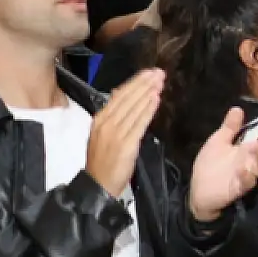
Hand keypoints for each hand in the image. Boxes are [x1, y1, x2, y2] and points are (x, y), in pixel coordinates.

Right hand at [84, 70, 164, 195]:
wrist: (97, 184)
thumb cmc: (103, 160)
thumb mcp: (102, 133)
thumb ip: (113, 115)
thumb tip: (120, 94)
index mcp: (100, 119)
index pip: (119, 96)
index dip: (135, 83)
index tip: (148, 73)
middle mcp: (106, 123)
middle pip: (127, 98)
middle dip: (144, 84)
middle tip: (159, 72)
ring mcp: (116, 133)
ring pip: (134, 108)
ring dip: (148, 92)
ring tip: (160, 81)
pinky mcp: (126, 144)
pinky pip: (139, 123)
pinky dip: (148, 110)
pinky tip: (156, 99)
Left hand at [188, 109, 257, 221]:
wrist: (199, 191)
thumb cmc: (211, 166)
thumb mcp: (218, 142)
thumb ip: (230, 128)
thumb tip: (238, 108)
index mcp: (249, 151)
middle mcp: (252, 164)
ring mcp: (246, 177)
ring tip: (256, 145)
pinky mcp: (236, 189)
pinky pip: (244, 184)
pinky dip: (245, 178)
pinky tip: (243, 170)